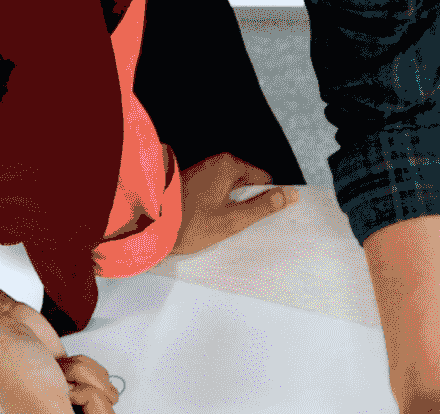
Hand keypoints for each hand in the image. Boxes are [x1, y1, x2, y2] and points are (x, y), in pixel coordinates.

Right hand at [0, 303, 163, 413]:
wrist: (2, 324)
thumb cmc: (11, 365)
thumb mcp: (49, 408)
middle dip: (95, 408)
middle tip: (71, 394)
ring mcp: (69, 403)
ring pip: (106, 402)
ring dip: (87, 383)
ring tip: (60, 376)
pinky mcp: (76, 383)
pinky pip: (102, 382)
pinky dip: (86, 369)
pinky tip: (63, 365)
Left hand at [172, 153, 298, 255]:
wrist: (149, 226)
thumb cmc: (190, 224)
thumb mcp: (233, 219)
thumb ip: (264, 207)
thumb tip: (290, 195)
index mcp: (229, 166)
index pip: (264, 179)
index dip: (266, 199)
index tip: (259, 217)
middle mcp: (216, 162)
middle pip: (247, 183)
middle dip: (248, 202)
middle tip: (239, 223)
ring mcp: (203, 171)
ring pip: (232, 189)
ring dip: (232, 206)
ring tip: (222, 224)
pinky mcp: (192, 181)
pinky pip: (217, 191)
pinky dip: (218, 205)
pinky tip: (210, 220)